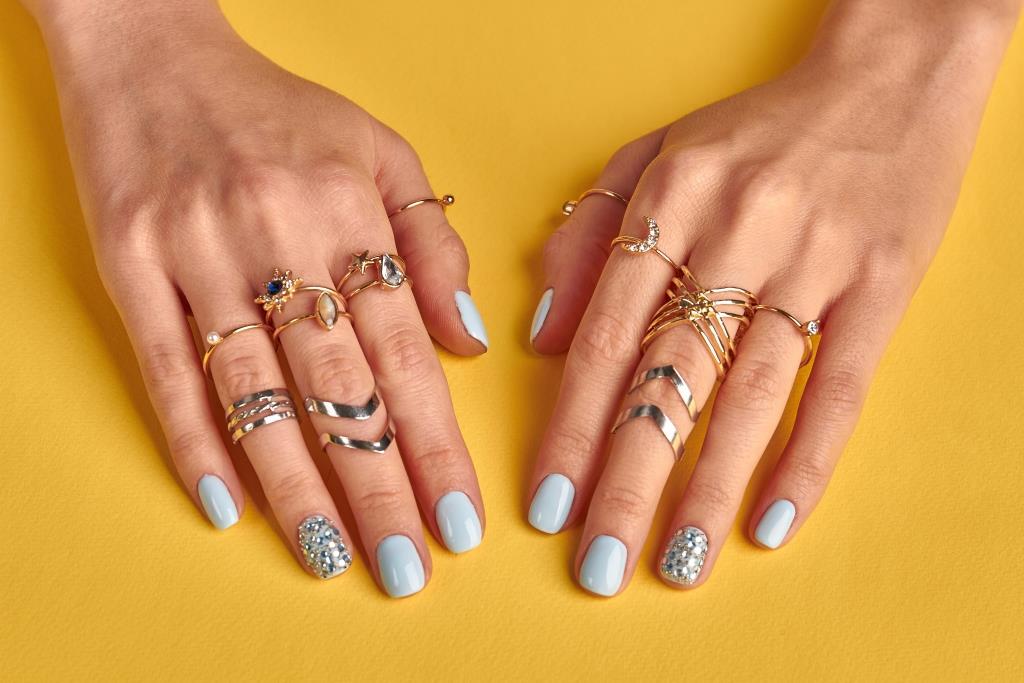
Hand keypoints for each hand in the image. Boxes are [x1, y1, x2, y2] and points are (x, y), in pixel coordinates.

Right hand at [31, 0, 486, 595]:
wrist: (154, 55)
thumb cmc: (280, 112)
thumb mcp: (381, 152)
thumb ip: (431, 247)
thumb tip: (470, 342)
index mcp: (348, 211)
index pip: (405, 352)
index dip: (435, 443)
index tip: (460, 517)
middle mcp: (275, 237)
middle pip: (337, 388)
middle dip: (377, 486)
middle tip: (405, 567)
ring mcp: (196, 256)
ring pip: (255, 395)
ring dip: (294, 486)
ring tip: (330, 557)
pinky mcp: (129, 268)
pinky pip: (164, 371)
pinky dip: (194, 443)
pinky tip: (228, 506)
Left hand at [528, 0, 1018, 594]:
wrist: (888, 76)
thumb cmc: (755, 128)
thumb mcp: (654, 155)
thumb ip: (587, 237)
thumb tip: (543, 337)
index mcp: (668, 200)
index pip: (605, 338)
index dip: (571, 429)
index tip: (547, 504)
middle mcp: (736, 230)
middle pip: (669, 378)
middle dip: (628, 481)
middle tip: (599, 567)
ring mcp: (814, 259)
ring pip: (751, 394)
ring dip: (710, 488)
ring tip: (675, 562)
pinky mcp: (882, 283)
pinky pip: (841, 385)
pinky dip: (808, 458)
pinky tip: (773, 522)